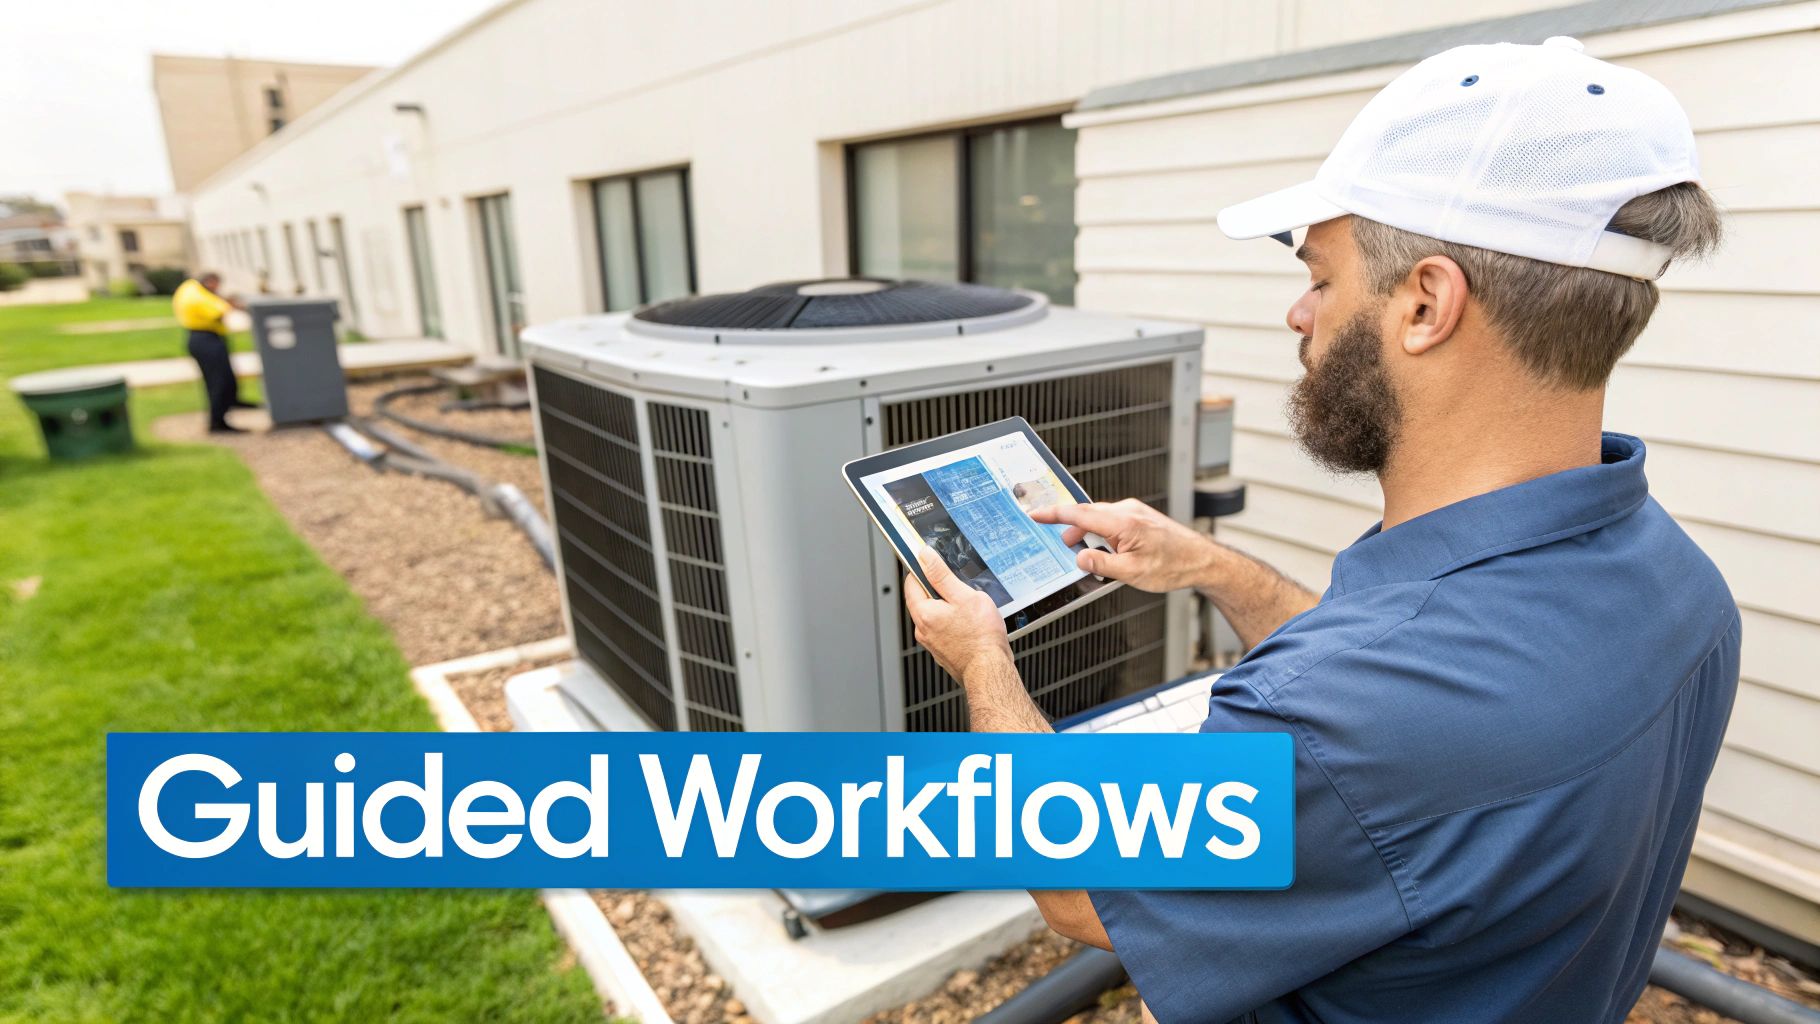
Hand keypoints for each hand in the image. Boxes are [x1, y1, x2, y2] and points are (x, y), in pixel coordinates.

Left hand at [904, 544, 1012, 682]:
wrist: (990, 670)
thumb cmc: (980, 637)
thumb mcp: (964, 596)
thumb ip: (941, 575)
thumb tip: (924, 557)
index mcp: (924, 613)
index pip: (911, 583)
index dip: (922, 570)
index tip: (933, 564)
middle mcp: (923, 630)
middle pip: (923, 600)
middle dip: (939, 591)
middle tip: (959, 589)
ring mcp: (932, 644)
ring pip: (936, 617)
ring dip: (948, 609)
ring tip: (970, 611)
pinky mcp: (944, 653)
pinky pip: (944, 631)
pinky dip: (954, 625)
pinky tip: (971, 626)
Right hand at [1029, 498, 1215, 592]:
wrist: (1202, 560)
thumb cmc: (1174, 566)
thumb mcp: (1131, 573)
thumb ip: (1101, 564)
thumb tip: (1080, 558)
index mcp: (1122, 522)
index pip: (1078, 513)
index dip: (1053, 514)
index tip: (1035, 513)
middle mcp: (1128, 511)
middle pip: (1088, 514)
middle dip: (1070, 528)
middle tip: (1062, 546)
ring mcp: (1135, 512)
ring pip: (1100, 518)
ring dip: (1089, 533)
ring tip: (1086, 553)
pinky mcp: (1141, 517)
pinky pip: (1113, 520)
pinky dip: (1103, 532)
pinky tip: (1107, 549)